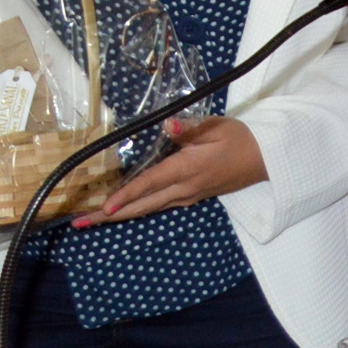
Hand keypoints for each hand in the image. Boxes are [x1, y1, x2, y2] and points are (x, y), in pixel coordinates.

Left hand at [79, 116, 267, 226]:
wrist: (266, 159)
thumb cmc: (240, 139)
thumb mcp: (216, 127)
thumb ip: (190, 127)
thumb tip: (168, 125)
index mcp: (187, 170)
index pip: (150, 184)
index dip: (126, 195)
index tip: (104, 207)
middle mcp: (184, 189)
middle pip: (142, 205)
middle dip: (110, 215)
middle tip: (81, 222)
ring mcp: (187, 196)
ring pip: (148, 209)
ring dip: (120, 214)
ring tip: (94, 219)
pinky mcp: (191, 196)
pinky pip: (158, 206)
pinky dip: (137, 209)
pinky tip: (124, 210)